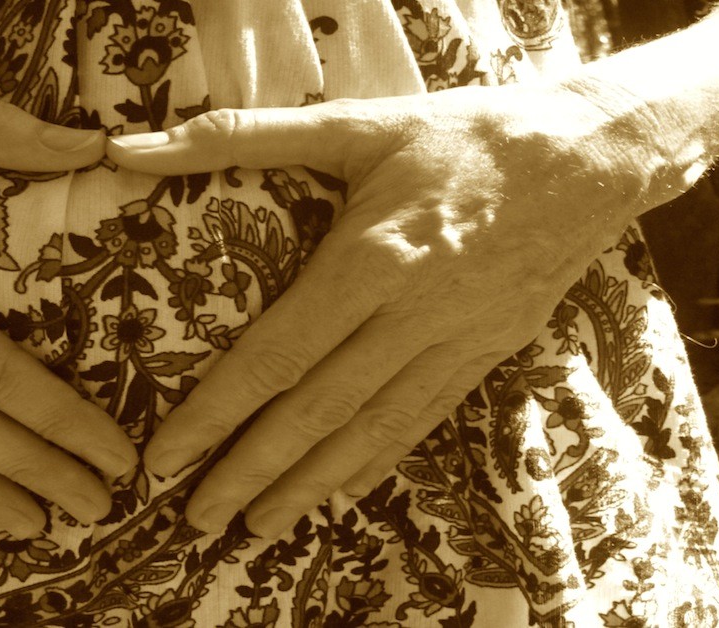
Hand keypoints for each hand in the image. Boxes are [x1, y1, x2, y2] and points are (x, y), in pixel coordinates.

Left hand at [108, 79, 670, 537]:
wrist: (589, 154)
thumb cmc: (459, 135)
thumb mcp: (353, 122)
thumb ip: (238, 135)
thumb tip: (130, 150)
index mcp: (373, 258)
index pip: (277, 355)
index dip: (217, 413)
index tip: (168, 457)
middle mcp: (413, 313)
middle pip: (317, 410)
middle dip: (250, 470)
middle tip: (196, 518)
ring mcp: (456, 341)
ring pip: (370, 430)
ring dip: (309, 485)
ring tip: (256, 525)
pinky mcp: (487, 354)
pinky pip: (422, 421)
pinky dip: (374, 462)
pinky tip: (338, 491)